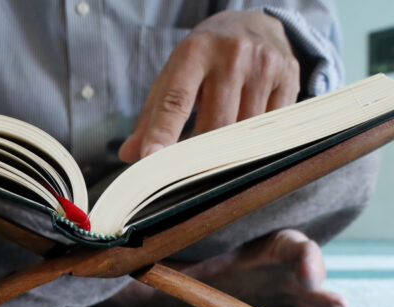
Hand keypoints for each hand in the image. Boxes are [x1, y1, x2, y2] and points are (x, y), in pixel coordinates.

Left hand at [119, 11, 299, 162]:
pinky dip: (256, 139)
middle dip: (200, 152)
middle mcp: (232, 54)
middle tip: (189, 170)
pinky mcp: (289, 75)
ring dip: (229, 148)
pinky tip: (247, 134)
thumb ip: (152, 116)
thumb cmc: (205, 58)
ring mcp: (264, 64)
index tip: (152, 159)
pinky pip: (271, 125)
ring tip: (219, 148)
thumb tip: (129, 155)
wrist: (252, 23)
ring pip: (244, 129)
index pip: (176, 100)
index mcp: (195, 52)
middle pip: (214, 123)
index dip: (163, 133)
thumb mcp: (174, 77)